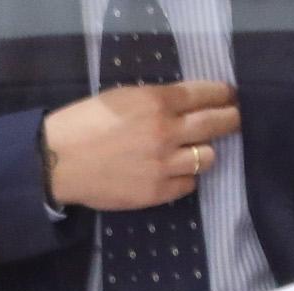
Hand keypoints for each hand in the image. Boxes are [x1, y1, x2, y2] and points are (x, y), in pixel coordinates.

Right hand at [41, 82, 238, 211]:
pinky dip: (185, 178)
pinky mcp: (157, 191)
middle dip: (232, 120)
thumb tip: (184, 104)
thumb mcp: (122, 97)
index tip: (231, 97)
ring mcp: (164, 164)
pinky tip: (173, 173)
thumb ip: (156, 99)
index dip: (224, 95)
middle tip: (234, 120)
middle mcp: (166, 132)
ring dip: (204, 152)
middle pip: (217, 124)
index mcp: (157, 102)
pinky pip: (189, 185)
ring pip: (208, 157)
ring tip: (193, 152)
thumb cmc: (84, 124)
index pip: (206, 94)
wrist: (59, 162)